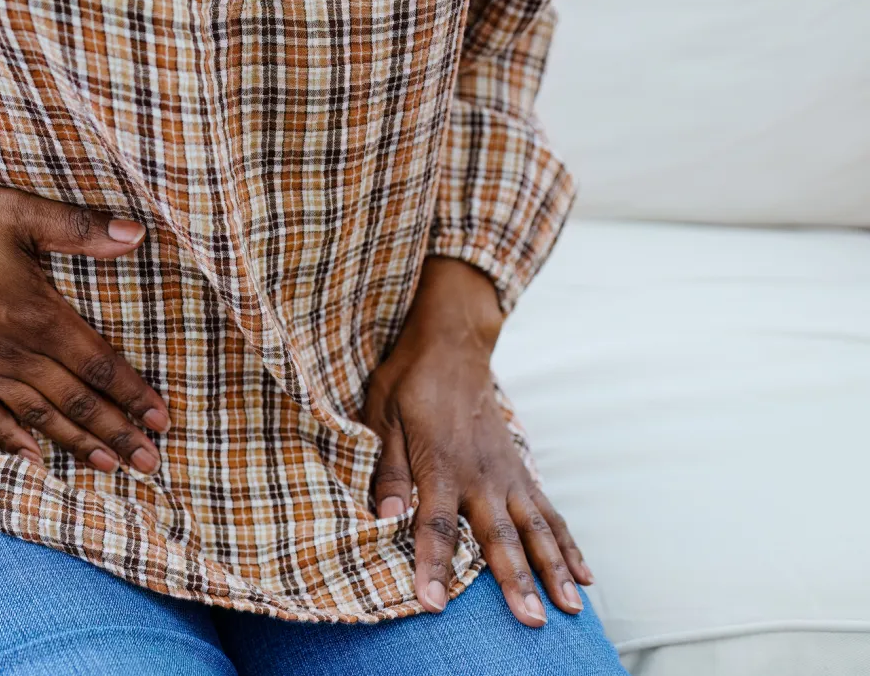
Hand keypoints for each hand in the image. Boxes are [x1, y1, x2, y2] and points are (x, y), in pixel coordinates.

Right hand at [0, 153, 168, 473]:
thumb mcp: (18, 212)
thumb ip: (79, 229)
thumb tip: (136, 233)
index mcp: (38, 313)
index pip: (99, 365)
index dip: (134, 394)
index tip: (163, 420)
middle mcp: (13, 349)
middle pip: (76, 401)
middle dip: (117, 433)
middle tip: (151, 463)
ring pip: (39, 415)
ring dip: (77, 443)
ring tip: (109, 467)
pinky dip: (13, 441)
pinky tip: (36, 460)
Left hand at [363, 258, 592, 626]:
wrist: (452, 344)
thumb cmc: (409, 382)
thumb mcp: (382, 417)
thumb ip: (388, 468)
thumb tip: (384, 516)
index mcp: (440, 466)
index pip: (436, 525)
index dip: (432, 565)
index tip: (432, 603)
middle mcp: (480, 475)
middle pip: (499, 537)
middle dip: (515, 581)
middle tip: (531, 621)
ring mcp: (507, 474)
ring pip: (536, 529)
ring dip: (552, 571)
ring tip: (570, 610)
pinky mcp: (520, 471)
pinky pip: (550, 512)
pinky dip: (567, 544)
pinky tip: (583, 576)